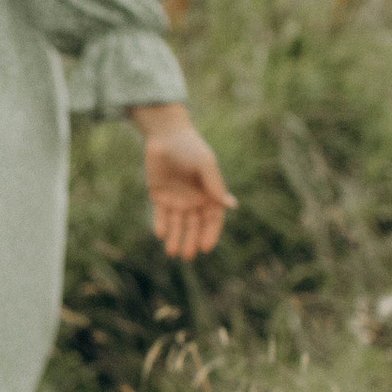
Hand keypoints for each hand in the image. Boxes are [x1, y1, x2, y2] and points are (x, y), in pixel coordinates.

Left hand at [137, 114, 234, 261]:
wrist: (166, 135)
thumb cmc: (190, 148)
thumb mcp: (205, 165)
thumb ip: (215, 185)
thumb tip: (232, 206)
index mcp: (209, 194)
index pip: (212, 220)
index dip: (209, 234)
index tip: (205, 248)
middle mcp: (194, 200)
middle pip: (194, 226)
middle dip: (191, 241)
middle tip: (187, 256)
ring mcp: (176, 200)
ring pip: (177, 224)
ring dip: (175, 238)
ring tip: (172, 252)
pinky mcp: (159, 196)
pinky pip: (161, 216)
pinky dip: (161, 225)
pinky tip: (161, 234)